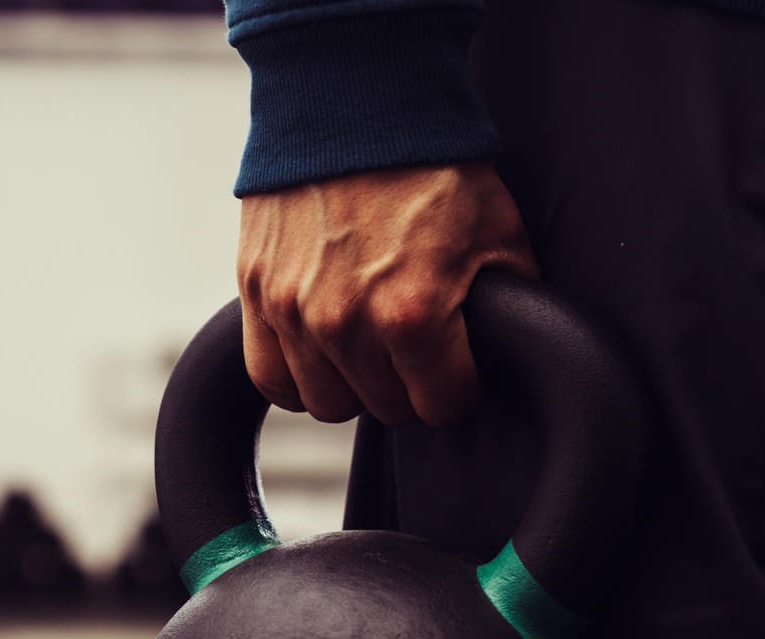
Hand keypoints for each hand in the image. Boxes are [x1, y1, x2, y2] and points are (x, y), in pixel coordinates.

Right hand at [236, 162, 538, 425]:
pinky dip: (298, 375)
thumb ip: (506, 302)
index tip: (458, 366)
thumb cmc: (430, 163)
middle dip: (409, 383)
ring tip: (369, 344)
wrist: (353, 103)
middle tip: (417, 344)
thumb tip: (507, 348)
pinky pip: (272, 380)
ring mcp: (293, 313)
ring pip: (329, 403)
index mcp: (412, 315)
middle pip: (387, 409)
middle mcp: (346, 324)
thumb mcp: (498, 231)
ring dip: (354, 383)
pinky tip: (321, 352)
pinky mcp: (256, 296)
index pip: (441, 406)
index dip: (458, 387)